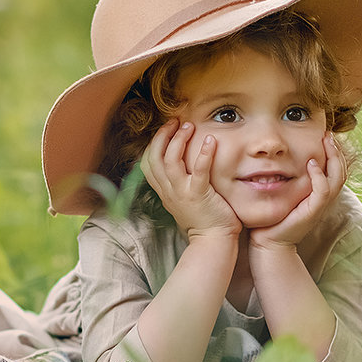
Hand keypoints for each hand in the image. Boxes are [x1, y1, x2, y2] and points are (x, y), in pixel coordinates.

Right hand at [141, 119, 240, 240]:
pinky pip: (198, 170)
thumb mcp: (182, 200)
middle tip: (175, 121)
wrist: (213, 240)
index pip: (148, 163)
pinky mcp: (199, 195)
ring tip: (188, 126)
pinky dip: (203, 154)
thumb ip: (177, 184)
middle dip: (163, 136)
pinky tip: (210, 140)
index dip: (154, 143)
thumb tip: (179, 167)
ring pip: (171, 161)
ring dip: (178, 140)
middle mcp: (169, 191)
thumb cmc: (203, 219)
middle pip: (155, 157)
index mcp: (164, 191)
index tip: (166, 129)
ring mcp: (182, 193)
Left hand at [249, 133, 344, 250]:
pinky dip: (320, 176)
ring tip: (325, 142)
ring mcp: (320, 206)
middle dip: (336, 151)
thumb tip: (274, 156)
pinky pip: (324, 191)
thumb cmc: (270, 217)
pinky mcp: (313, 212)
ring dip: (333, 158)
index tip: (325, 135)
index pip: (334, 169)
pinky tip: (311, 164)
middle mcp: (323, 198)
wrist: (268, 243)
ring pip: (338, 178)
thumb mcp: (281, 192)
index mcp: (318, 193)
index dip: (333, 152)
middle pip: (341, 170)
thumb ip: (283, 176)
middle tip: (328, 134)